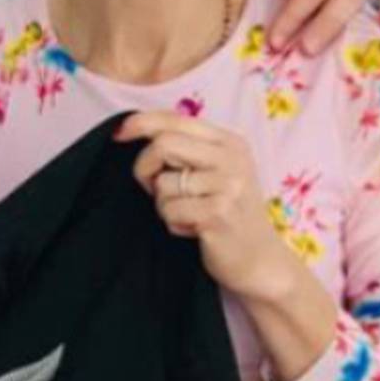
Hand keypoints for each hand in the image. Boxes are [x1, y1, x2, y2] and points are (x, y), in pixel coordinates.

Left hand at [113, 110, 293, 301]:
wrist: (260, 260)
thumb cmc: (227, 215)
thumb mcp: (215, 173)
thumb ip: (186, 151)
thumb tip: (134, 131)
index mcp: (230, 142)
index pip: (176, 120)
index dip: (141, 123)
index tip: (119, 134)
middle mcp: (232, 158)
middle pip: (164, 144)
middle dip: (145, 168)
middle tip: (152, 189)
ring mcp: (228, 185)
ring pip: (163, 184)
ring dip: (164, 205)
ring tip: (188, 215)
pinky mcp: (218, 213)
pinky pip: (169, 210)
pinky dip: (173, 223)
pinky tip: (194, 230)